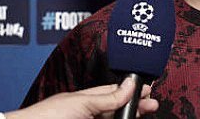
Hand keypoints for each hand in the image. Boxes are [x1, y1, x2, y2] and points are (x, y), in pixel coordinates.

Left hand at [5, 78, 158, 118]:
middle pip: (116, 109)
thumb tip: (129, 84)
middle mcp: (86, 113)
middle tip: (153, 105)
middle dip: (136, 106)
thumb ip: (107, 97)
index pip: (113, 93)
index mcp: (85, 100)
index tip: (147, 91)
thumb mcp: (81, 103)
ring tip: (148, 113)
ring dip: (130, 117)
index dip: (131, 91)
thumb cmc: (45, 117)